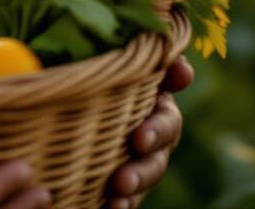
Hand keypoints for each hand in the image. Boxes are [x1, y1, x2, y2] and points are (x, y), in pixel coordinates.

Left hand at [106, 55, 194, 207]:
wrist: (72, 85)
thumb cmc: (106, 66)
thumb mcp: (125, 60)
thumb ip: (155, 62)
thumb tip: (183, 68)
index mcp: (156, 107)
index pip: (167, 122)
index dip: (156, 131)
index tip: (138, 140)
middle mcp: (151, 139)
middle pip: (156, 160)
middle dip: (141, 172)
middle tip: (121, 181)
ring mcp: (137, 161)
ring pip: (141, 182)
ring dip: (131, 193)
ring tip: (115, 200)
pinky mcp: (120, 180)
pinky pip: (125, 198)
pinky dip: (121, 205)